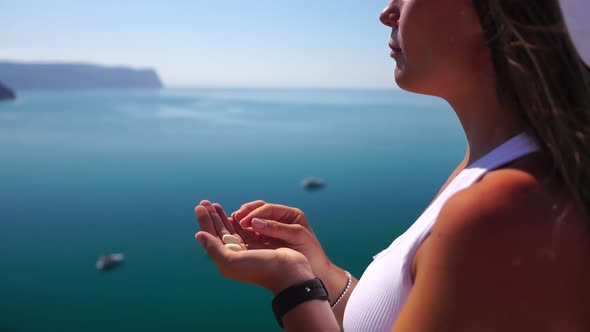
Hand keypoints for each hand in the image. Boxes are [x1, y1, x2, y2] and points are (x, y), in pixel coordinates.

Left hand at [194, 200, 313, 293]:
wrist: (288, 273)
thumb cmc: (260, 268)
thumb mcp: (231, 261)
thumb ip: (214, 248)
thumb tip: (198, 235)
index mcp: (226, 259)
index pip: (211, 236)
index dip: (205, 221)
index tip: (200, 207)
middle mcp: (234, 254)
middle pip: (219, 231)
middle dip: (212, 216)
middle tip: (204, 202)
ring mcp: (246, 248)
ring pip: (230, 229)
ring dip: (222, 217)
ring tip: (214, 205)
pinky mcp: (259, 244)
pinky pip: (244, 230)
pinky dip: (238, 221)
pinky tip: (233, 214)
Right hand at [232, 200, 333, 283]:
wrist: (317, 273)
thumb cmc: (312, 254)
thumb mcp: (297, 237)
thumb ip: (277, 228)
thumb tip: (255, 222)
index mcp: (290, 215)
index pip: (268, 208)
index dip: (255, 213)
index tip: (244, 221)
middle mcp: (280, 219)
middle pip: (258, 210)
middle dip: (246, 213)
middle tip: (235, 219)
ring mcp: (272, 230)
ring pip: (253, 220)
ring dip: (242, 221)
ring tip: (231, 224)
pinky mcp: (266, 241)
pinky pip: (252, 233)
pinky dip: (243, 232)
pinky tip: (234, 234)